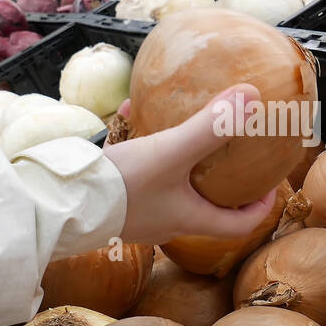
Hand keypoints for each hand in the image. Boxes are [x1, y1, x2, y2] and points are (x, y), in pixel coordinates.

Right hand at [103, 84, 276, 244]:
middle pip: (204, 205)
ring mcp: (135, 213)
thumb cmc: (121, 186)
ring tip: (178, 127)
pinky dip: (138, 146)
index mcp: (188, 219)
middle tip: (228, 155)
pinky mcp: (110, 199)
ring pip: (168, 185)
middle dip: (218, 180)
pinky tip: (127, 114)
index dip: (258, 208)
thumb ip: (211, 127)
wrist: (58, 201)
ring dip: (177, 157)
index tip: (267, 186)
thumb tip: (253, 98)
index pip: (237, 226)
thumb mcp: (171, 151)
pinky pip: (133, 170)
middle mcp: (164, 221)